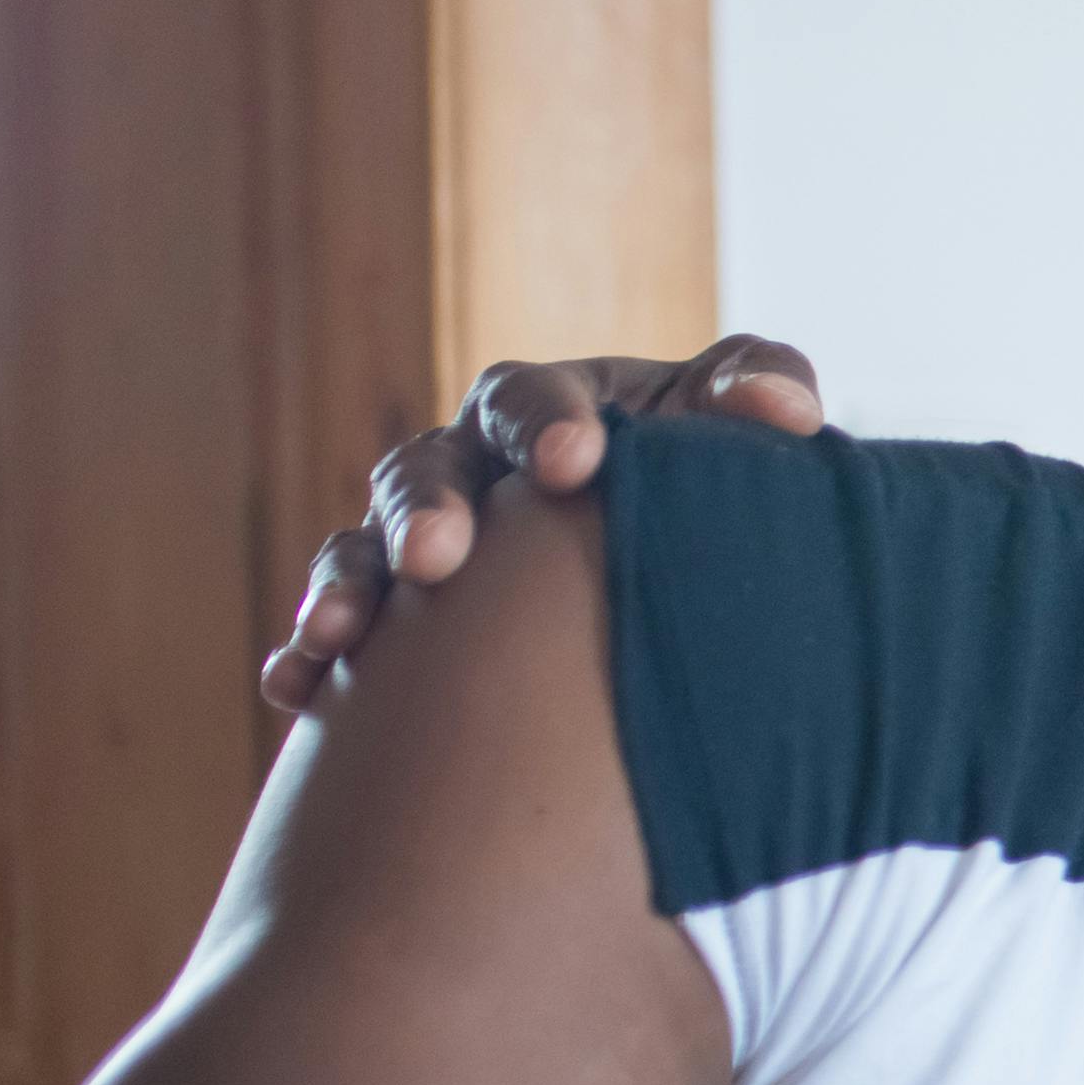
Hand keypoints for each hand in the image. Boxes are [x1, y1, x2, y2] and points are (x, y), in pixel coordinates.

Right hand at [260, 335, 825, 713]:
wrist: (694, 598)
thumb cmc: (721, 497)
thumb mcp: (745, 441)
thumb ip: (762, 393)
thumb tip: (787, 411)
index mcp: (554, 416)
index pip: (530, 401)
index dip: (547, 422)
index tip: (576, 461)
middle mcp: (476, 471)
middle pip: (431, 468)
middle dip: (430, 507)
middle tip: (442, 554)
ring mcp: (427, 545)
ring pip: (369, 547)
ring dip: (351, 580)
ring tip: (343, 631)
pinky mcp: (398, 625)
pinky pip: (339, 635)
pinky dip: (309, 655)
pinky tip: (295, 690)